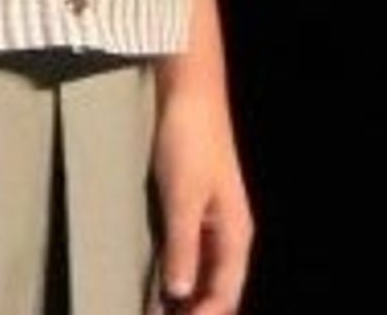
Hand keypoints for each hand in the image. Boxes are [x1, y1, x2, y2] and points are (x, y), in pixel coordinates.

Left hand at [152, 76, 252, 313]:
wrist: (187, 93)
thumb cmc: (188, 141)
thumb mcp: (181, 197)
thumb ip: (182, 245)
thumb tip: (179, 294)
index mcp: (235, 234)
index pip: (224, 292)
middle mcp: (228, 232)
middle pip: (216, 287)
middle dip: (193, 310)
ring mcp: (210, 219)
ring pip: (201, 271)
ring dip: (182, 293)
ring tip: (152, 309)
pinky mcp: (191, 205)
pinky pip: (187, 250)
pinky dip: (174, 269)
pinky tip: (152, 278)